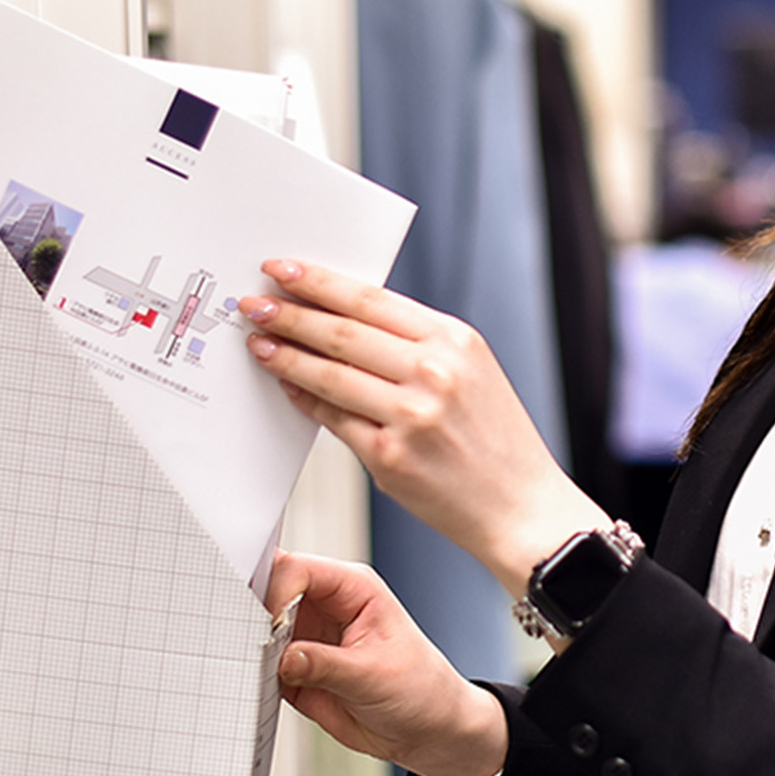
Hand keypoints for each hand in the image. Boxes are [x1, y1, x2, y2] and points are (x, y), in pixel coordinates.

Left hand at [245, 259, 607, 592]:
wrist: (520, 506)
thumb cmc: (493, 439)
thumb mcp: (470, 371)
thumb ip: (416, 344)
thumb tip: (344, 320)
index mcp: (454, 340)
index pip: (371, 299)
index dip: (320, 282)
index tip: (283, 269)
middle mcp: (434, 371)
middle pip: (342, 332)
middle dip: (289, 313)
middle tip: (254, 303)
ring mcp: (411, 415)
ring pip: (330, 374)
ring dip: (285, 355)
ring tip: (259, 342)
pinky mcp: (390, 457)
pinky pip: (334, 419)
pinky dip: (305, 399)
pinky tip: (287, 386)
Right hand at [268, 552, 508, 775]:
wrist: (427, 729)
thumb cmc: (420, 690)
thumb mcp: (373, 676)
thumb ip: (324, 665)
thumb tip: (284, 657)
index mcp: (353, 588)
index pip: (299, 570)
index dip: (276, 592)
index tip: (268, 627)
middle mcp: (326, 606)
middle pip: (272, 590)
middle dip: (253, 612)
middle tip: (243, 641)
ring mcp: (309, 637)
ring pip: (261, 627)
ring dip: (250, 645)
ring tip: (248, 666)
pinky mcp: (297, 669)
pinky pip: (263, 664)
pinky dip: (254, 673)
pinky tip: (254, 685)